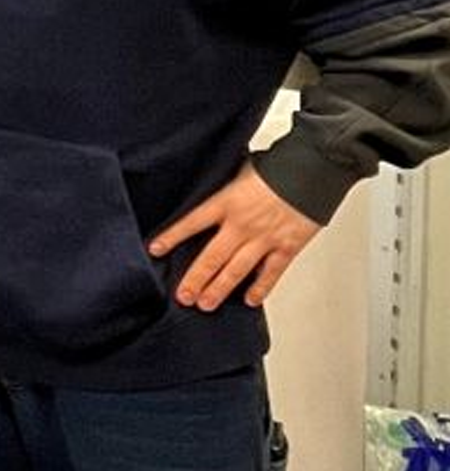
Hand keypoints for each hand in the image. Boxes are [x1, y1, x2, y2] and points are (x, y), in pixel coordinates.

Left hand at [147, 162, 320, 310]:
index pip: (192, 222)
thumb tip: (208, 188)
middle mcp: (242, 224)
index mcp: (228, 201)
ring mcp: (265, 238)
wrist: (316, 168)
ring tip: (205, 304)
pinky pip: (271, 273)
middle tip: (183, 296)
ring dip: (219, 289)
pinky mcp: (287, 246)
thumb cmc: (280, 166)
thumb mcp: (242, 171)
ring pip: (236, 270)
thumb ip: (226, 188)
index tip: (155, 250)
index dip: (172, 237)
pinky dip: (260, 288)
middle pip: (212, 257)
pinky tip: (249, 300)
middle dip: (195, 279)